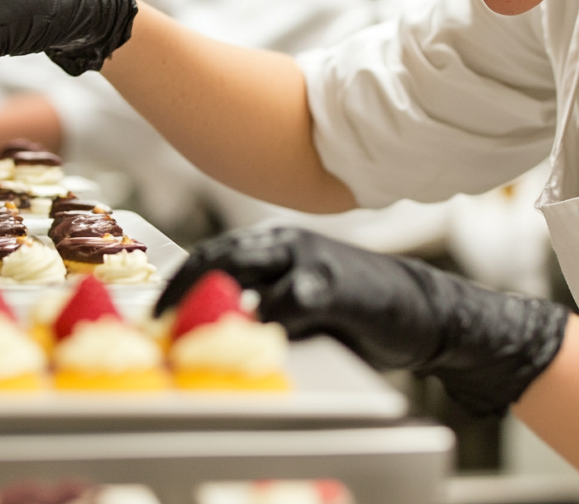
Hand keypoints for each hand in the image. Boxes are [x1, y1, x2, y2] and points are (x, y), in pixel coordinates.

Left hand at [156, 226, 567, 415]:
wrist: (424, 309)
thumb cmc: (359, 307)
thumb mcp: (303, 297)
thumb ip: (262, 303)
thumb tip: (210, 329)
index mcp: (276, 244)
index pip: (214, 252)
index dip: (180, 279)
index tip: (154, 310)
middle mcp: (288, 243)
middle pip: (220, 254)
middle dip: (184, 286)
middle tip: (159, 322)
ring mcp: (310, 261)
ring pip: (244, 269)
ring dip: (211, 299)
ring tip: (187, 330)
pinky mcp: (334, 287)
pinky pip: (287, 299)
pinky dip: (263, 317)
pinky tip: (251, 335)